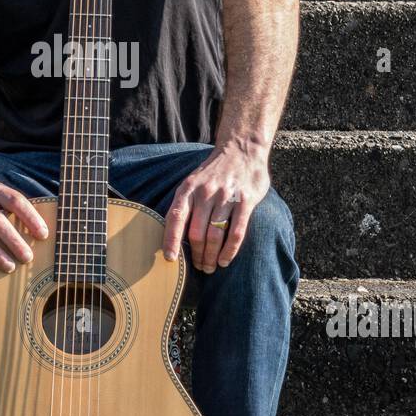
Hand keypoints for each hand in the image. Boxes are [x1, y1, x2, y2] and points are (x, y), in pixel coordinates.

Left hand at [162, 144, 269, 272]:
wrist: (242, 148)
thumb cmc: (214, 171)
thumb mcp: (193, 181)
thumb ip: (185, 203)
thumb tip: (172, 233)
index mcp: (188, 188)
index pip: (176, 217)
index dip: (171, 240)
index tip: (170, 259)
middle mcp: (206, 192)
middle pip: (196, 233)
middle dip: (196, 255)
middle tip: (198, 267)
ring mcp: (226, 197)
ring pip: (215, 236)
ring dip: (211, 257)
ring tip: (210, 267)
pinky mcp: (245, 201)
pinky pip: (236, 232)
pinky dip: (230, 251)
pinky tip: (225, 260)